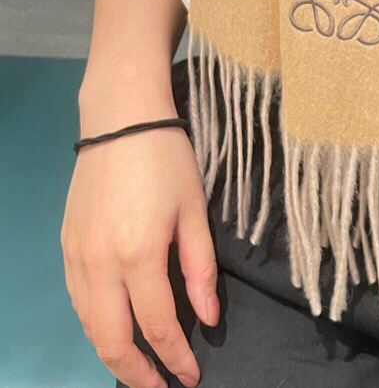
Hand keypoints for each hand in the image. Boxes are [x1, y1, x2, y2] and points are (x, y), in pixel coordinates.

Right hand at [61, 123, 217, 387]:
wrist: (121, 120)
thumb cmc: (168, 160)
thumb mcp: (195, 211)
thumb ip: (201, 268)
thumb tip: (208, 319)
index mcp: (139, 255)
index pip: (158, 325)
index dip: (175, 357)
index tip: (191, 376)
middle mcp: (100, 265)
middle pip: (113, 340)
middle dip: (137, 373)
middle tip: (161, 387)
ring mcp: (77, 258)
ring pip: (89, 327)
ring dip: (113, 354)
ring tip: (140, 369)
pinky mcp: (67, 248)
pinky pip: (79, 303)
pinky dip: (96, 326)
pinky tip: (116, 330)